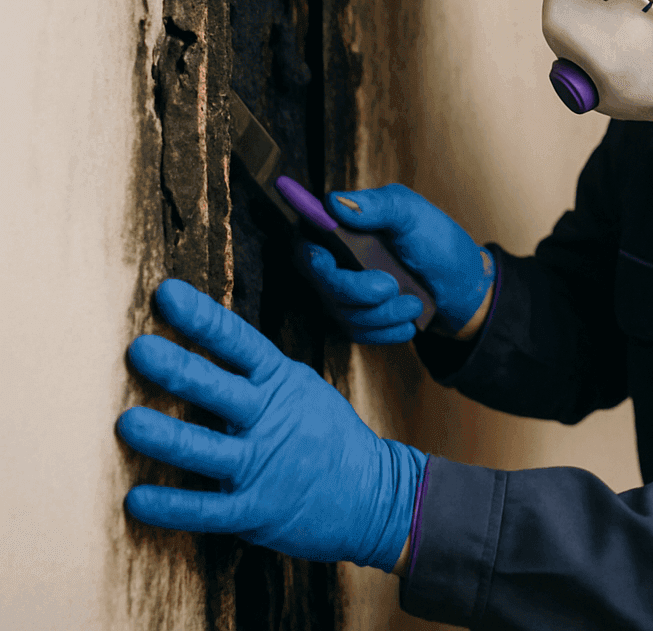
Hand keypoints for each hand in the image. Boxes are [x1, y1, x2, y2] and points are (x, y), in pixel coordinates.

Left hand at [117, 280, 424, 569]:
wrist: (373, 493)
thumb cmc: (326, 435)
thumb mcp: (301, 389)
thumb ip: (257, 372)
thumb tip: (204, 338)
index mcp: (281, 382)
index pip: (238, 343)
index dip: (202, 318)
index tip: (166, 293)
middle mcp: (270, 419)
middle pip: (219, 390)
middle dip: (179, 369)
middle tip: (140, 350)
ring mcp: (264, 466)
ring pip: (206, 450)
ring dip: (165, 437)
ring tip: (128, 423)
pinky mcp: (256, 510)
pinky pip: (207, 510)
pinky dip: (172, 507)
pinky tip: (137, 499)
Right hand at [298, 183, 495, 341]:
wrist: (464, 287)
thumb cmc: (439, 243)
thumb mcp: (414, 214)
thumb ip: (378, 205)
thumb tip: (333, 202)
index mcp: (346, 228)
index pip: (305, 241)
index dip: (311, 254)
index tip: (328, 259)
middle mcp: (338, 261)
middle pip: (321, 281)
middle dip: (356, 290)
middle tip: (391, 286)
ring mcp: (345, 292)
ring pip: (341, 312)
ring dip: (383, 312)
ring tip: (414, 301)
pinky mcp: (358, 319)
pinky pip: (357, 334)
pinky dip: (387, 330)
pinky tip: (409, 320)